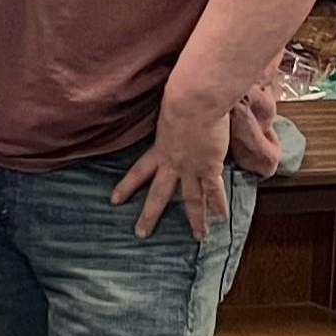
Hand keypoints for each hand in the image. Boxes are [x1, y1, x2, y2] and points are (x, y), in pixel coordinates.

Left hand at [112, 101, 232, 240]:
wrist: (193, 101)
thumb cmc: (180, 98)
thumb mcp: (167, 112)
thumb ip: (169, 120)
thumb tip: (171, 116)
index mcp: (158, 149)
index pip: (137, 172)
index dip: (126, 187)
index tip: (114, 200)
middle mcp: (172, 163)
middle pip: (158, 195)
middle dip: (149, 215)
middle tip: (140, 234)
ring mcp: (191, 167)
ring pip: (191, 200)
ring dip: (195, 220)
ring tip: (198, 237)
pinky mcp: (210, 166)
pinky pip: (214, 191)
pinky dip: (219, 205)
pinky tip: (222, 219)